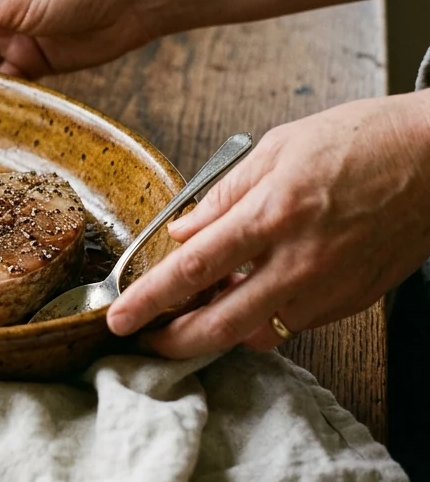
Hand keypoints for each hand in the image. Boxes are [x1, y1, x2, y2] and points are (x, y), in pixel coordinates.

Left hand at [107, 93, 429, 357]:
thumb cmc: (362, 140)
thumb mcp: (277, 148)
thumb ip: (223, 196)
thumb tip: (183, 232)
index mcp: (273, 214)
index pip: (193, 269)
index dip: (148, 299)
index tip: (118, 317)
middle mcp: (300, 261)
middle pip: (220, 325)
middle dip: (173, 341)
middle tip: (147, 337)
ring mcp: (329, 287)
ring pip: (256, 334)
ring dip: (218, 330)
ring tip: (198, 307)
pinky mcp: (352, 301)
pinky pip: (293, 324)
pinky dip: (260, 318)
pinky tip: (248, 293)